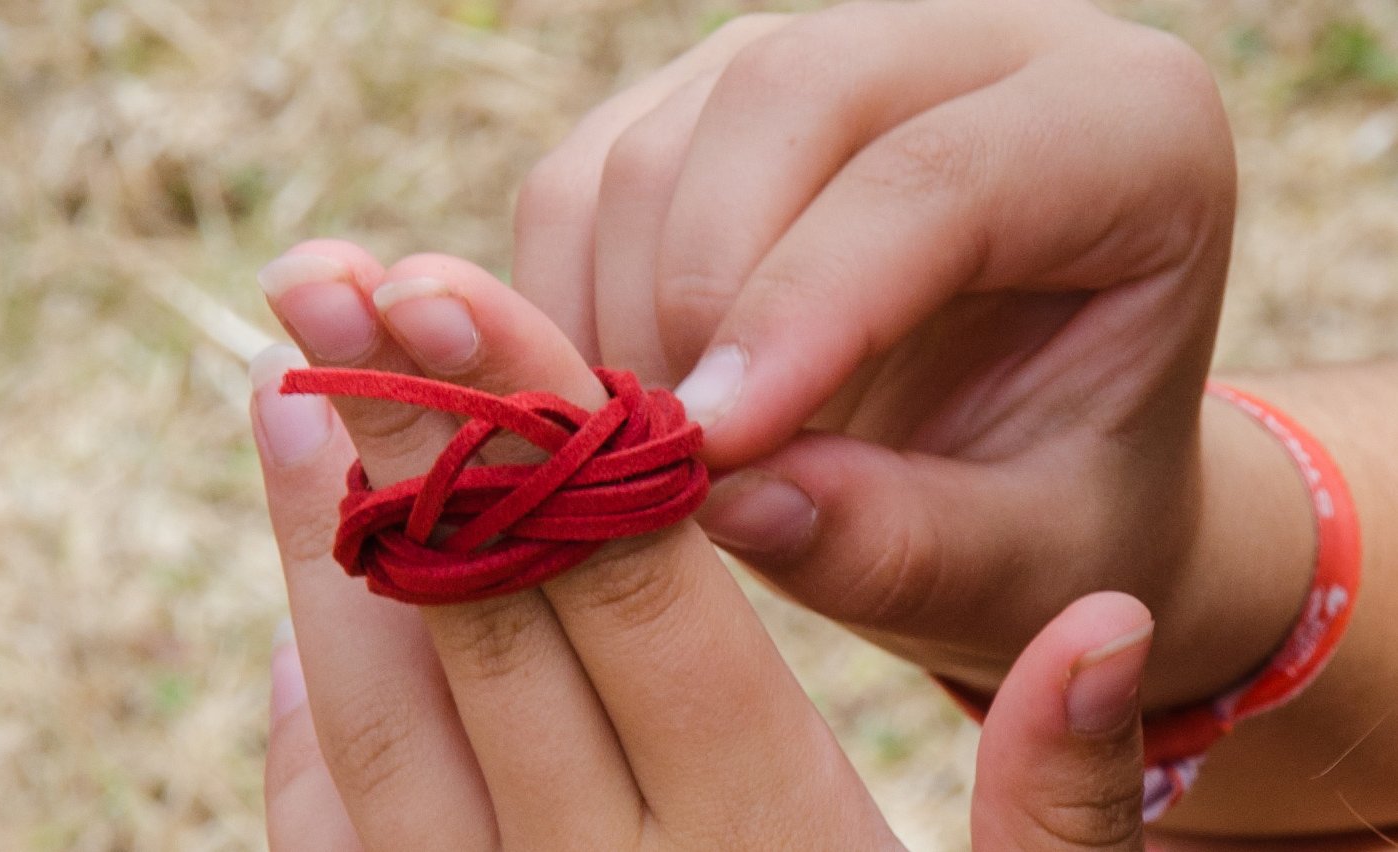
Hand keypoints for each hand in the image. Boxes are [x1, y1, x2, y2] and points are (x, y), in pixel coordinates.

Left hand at [252, 242, 1153, 849]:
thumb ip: (1060, 803)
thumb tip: (1101, 624)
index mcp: (759, 834)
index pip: (632, 581)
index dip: (539, 428)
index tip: (452, 296)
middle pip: (489, 621)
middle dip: (408, 441)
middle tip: (327, 293)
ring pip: (380, 727)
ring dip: (324, 555)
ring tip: (284, 402)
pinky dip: (305, 743)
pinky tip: (297, 636)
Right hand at [509, 0, 1267, 710]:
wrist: (1025, 462)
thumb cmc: (1060, 505)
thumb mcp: (1029, 561)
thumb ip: (905, 544)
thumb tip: (729, 503)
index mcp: (1133, 134)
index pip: (944, 174)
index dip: (807, 307)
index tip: (714, 454)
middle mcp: (983, 52)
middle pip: (784, 94)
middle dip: (696, 289)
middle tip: (683, 459)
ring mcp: (832, 59)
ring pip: (657, 136)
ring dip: (619, 312)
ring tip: (668, 455)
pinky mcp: (716, 108)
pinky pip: (586, 177)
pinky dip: (568, 303)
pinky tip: (624, 406)